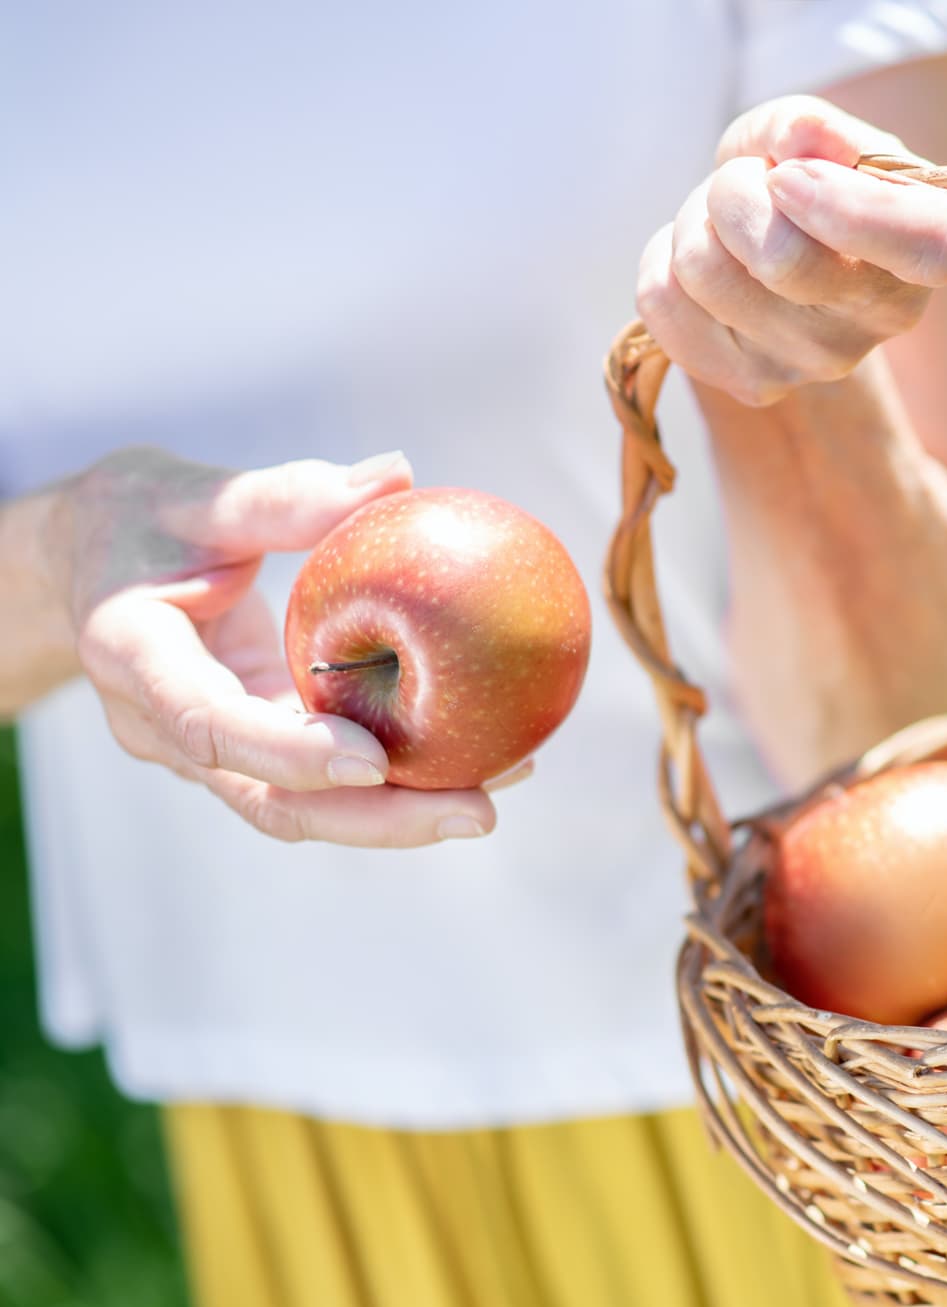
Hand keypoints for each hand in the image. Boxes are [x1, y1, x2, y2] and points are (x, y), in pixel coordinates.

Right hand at [51, 446, 521, 845]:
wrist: (81, 570)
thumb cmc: (135, 519)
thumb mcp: (197, 495)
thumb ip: (285, 497)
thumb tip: (401, 476)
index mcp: (133, 657)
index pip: (208, 723)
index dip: (288, 753)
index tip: (374, 762)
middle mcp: (164, 725)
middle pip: (269, 799)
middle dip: (375, 819)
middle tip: (477, 813)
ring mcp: (208, 748)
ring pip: (299, 806)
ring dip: (396, 813)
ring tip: (493, 793)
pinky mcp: (249, 746)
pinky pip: (318, 779)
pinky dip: (390, 778)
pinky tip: (473, 756)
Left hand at [636, 96, 946, 405]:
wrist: (778, 264)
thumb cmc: (810, 185)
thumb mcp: (818, 138)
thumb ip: (808, 126)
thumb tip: (793, 143)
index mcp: (926, 247)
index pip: (925, 245)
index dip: (847, 207)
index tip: (788, 178)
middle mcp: (876, 323)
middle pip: (780, 257)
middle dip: (734, 191)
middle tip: (743, 183)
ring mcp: (810, 365)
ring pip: (703, 271)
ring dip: (693, 222)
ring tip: (723, 225)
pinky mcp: (747, 385)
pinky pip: (661, 301)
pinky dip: (662, 259)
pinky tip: (703, 263)